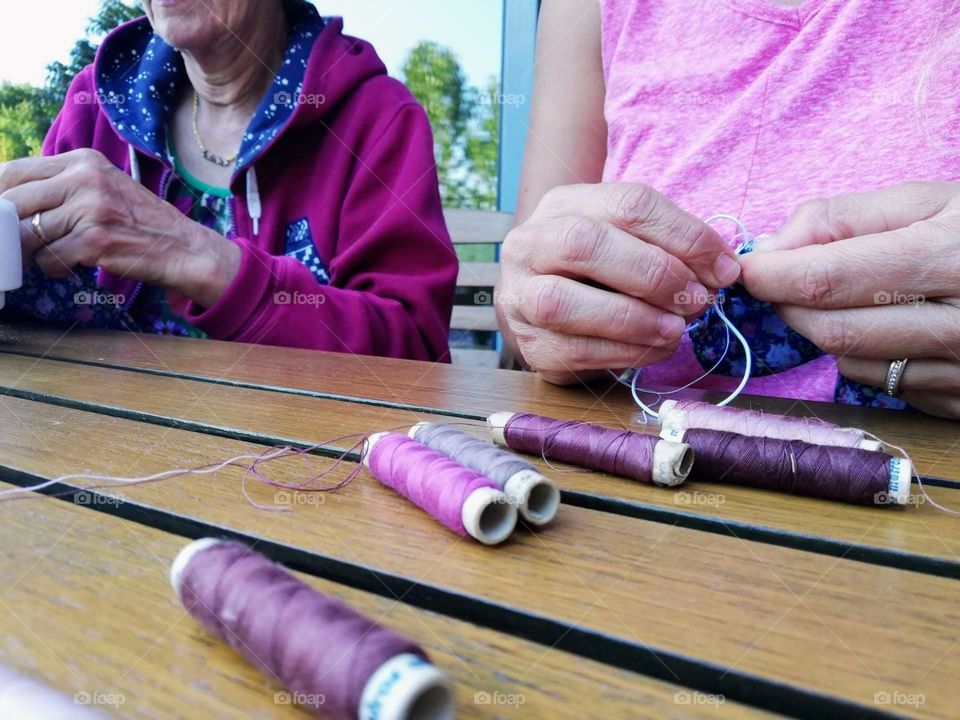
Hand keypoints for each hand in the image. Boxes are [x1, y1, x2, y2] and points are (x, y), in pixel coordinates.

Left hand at [0, 148, 239, 307]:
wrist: (183, 248)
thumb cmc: (140, 222)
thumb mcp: (103, 187)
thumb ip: (61, 186)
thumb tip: (8, 201)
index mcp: (83, 161)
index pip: (14, 171)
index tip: (0, 216)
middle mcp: (85, 179)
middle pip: (14, 203)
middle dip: (8, 230)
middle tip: (16, 244)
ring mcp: (90, 210)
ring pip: (27, 236)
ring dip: (36, 253)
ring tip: (60, 253)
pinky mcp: (94, 241)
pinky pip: (48, 259)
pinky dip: (55, 268)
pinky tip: (75, 264)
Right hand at [496, 183, 741, 383]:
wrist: (550, 312)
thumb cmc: (602, 272)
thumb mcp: (632, 241)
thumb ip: (672, 246)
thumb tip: (723, 270)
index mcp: (563, 205)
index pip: (627, 204)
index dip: (683, 235)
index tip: (724, 268)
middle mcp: (529, 245)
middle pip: (584, 243)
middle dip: (652, 273)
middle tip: (697, 299)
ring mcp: (519, 297)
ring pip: (564, 302)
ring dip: (633, 318)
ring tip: (676, 329)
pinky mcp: (529, 345)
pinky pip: (572, 350)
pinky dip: (623, 352)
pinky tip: (655, 348)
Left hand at [741, 182, 959, 417]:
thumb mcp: (931, 200)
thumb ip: (845, 217)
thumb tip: (774, 248)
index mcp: (951, 258)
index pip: (827, 279)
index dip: (772, 276)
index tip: (748, 269)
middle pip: (831, 329)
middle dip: (790, 306)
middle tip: (784, 284)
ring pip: (850, 363)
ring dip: (825, 331)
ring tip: (846, 298)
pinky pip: (883, 385)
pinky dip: (865, 356)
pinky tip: (890, 328)